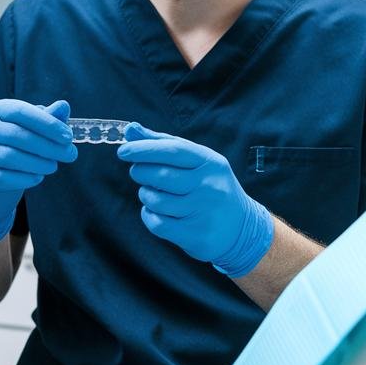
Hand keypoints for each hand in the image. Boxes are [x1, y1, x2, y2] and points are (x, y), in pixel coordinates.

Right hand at [0, 99, 76, 244]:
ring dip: (38, 163)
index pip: (20, 111)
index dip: (47, 123)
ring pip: (9, 157)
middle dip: (48, 146)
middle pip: (15, 135)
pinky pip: (1, 177)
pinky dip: (24, 178)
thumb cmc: (14, 145)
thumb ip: (46, 117)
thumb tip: (63, 106)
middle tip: (69, 155)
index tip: (68, 136)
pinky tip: (37, 177)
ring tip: (53, 166)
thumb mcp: (29, 128)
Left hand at [117, 124, 272, 276]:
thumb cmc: (212, 188)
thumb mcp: (197, 161)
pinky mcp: (195, 235)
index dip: (144, 149)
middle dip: (140, 172)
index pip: (173, 150)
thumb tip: (131, 129)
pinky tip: (156, 211)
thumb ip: (163, 144)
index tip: (123, 151)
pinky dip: (149, 216)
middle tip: (138, 172)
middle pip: (161, 175)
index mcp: (210, 162)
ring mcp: (203, 211)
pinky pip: (158, 223)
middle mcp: (209, 185)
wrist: (242, 229)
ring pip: (156, 200)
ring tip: (152, 194)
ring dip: (146, 196)